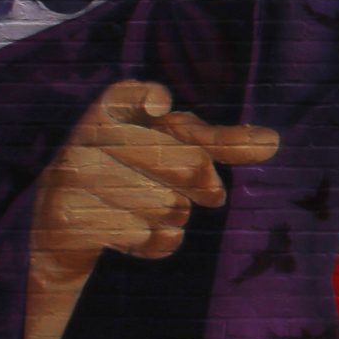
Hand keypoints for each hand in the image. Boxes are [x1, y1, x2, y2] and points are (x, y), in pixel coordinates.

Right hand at [26, 80, 278, 338]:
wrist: (64, 226)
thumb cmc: (133, 173)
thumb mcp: (174, 149)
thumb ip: (221, 142)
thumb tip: (273, 141)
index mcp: (109, 112)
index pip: (129, 94)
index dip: (150, 98)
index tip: (162, 106)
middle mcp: (83, 138)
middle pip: (185, 163)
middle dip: (204, 186)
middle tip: (204, 193)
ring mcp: (71, 179)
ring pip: (167, 207)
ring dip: (174, 217)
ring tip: (151, 211)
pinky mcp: (67, 220)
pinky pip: (145, 236)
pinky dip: (155, 243)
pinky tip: (134, 234)